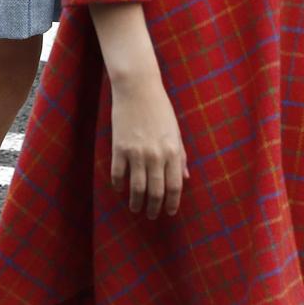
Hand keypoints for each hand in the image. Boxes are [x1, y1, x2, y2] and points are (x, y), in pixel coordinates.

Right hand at [110, 70, 187, 219]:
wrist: (138, 89)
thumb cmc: (160, 109)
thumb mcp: (176, 132)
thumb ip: (180, 156)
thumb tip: (185, 178)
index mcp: (172, 151)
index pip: (174, 186)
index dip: (172, 203)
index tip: (169, 212)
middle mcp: (155, 155)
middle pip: (155, 192)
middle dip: (154, 208)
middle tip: (152, 215)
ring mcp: (136, 153)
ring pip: (136, 188)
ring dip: (136, 202)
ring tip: (136, 208)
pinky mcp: (119, 148)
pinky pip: (118, 174)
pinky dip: (119, 185)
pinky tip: (120, 189)